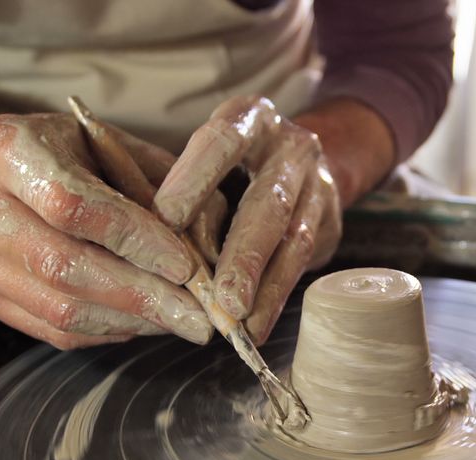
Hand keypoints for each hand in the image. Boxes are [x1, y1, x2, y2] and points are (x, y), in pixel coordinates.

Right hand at [0, 113, 214, 348]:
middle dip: (141, 295)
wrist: (5, 167)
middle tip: (198, 314)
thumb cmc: (78, 152)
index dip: (135, 240)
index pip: (73, 205)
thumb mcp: (124, 148)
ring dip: (131, 320)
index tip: (186, 266)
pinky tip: (145, 322)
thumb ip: (167, 189)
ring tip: (181, 322)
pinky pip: (51, 328)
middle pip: (62, 265)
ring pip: (58, 307)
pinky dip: (107, 330)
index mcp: (5, 145)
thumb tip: (208, 254)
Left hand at [154, 96, 342, 343]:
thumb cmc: (232, 162)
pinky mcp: (329, 221)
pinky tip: (256, 325)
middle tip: (221, 297)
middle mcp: (291, 147)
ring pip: (292, 240)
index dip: (195, 178)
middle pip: (268, 202)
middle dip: (243, 254)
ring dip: (265, 286)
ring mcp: (318, 185)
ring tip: (240, 323)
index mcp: (251, 117)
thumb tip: (146, 242)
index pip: (224, 141)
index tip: (166, 220)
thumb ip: (182, 189)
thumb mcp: (206, 156)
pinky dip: (276, 297)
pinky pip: (302, 264)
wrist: (303, 161)